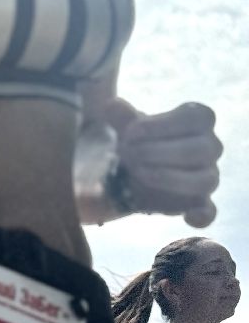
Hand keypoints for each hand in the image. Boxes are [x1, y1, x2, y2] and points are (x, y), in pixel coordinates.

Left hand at [106, 99, 221, 226]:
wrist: (132, 172)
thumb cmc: (139, 142)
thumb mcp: (128, 128)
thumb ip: (122, 117)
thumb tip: (112, 106)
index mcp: (197, 122)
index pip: (196, 117)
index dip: (163, 124)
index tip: (131, 132)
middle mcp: (209, 147)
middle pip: (201, 148)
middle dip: (161, 152)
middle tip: (129, 154)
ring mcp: (207, 176)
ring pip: (205, 179)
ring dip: (170, 178)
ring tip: (139, 173)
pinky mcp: (198, 202)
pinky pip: (209, 211)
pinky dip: (202, 215)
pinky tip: (189, 216)